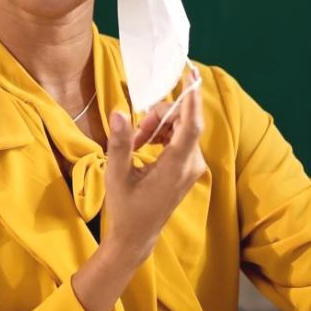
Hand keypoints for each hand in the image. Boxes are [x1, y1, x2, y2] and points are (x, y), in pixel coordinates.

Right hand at [101, 66, 206, 258]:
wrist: (137, 236)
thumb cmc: (125, 207)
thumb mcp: (117, 174)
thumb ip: (120, 142)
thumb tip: (119, 112)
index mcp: (176, 166)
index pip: (191, 125)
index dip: (192, 98)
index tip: (190, 74)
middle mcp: (192, 164)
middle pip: (183, 122)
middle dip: (160, 116)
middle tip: (136, 131)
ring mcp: (194, 167)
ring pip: (182, 129)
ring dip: (159, 126)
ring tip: (137, 141)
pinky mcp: (190, 168)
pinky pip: (182, 139)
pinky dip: (164, 134)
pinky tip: (145, 145)